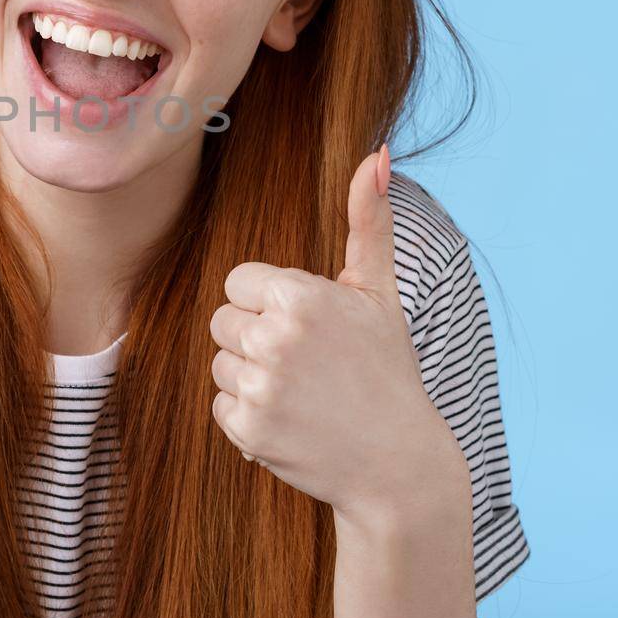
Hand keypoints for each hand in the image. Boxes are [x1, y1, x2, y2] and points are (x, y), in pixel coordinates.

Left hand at [208, 144, 461, 523]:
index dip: (271, 304)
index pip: (239, 282)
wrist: (398, 463)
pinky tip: (291, 421)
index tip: (309, 328)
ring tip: (302, 393)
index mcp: (299, 295)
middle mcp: (276, 338)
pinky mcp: (248, 430)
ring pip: (220, 363)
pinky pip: (220, 405)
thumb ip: (368, 220)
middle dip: (257, 338)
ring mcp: (260, 386)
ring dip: (251, 377)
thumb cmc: (386, 369)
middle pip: (223, 321)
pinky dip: (249, 416)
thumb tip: (376, 154)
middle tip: (307, 363)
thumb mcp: (379, 292)